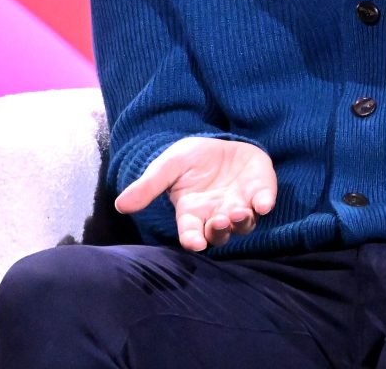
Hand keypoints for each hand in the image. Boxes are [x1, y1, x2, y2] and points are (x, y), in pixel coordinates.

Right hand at [114, 137, 276, 251]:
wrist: (216, 143)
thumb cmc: (188, 160)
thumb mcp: (166, 168)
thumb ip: (148, 187)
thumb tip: (120, 205)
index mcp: (192, 213)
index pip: (191, 233)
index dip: (192, 240)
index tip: (194, 243)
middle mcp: (217, 215)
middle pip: (220, 233)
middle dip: (220, 231)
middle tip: (219, 221)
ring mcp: (240, 204)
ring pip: (244, 223)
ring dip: (242, 221)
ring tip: (238, 212)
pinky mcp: (260, 190)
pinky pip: (264, 201)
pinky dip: (265, 202)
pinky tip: (265, 202)